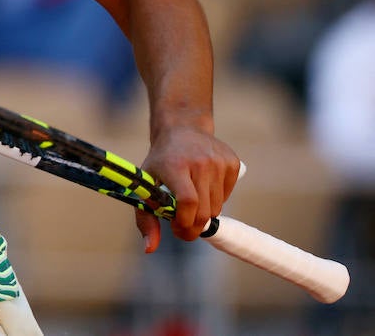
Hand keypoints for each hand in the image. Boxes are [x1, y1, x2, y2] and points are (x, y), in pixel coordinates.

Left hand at [136, 124, 240, 249]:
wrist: (182, 129)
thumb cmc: (161, 162)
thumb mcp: (145, 184)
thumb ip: (145, 217)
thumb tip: (149, 249)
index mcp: (174, 165)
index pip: (187, 202)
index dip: (184, 222)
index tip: (178, 230)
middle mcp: (199, 161)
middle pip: (205, 210)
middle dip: (194, 225)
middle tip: (183, 225)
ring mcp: (218, 161)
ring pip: (218, 206)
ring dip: (204, 211)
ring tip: (191, 198)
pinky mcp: (233, 162)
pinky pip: (228, 195)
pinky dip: (217, 198)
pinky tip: (204, 184)